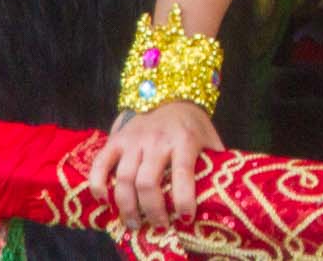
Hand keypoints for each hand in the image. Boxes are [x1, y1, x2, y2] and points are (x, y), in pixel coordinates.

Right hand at [88, 100, 220, 229]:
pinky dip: (98, 186)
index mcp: (184, 140)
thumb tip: (223, 192)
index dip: (182, 199)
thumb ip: (215, 163)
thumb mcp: (209, 140)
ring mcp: (134, 139)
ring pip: (124, 178)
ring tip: (134, 223)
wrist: (171, 97)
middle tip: (158, 226)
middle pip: (147, 182)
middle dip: (152, 211)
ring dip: (127, 207)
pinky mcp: (116, 139)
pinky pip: (100, 165)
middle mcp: (157, 139)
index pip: (182, 173)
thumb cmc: (192, 126)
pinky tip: (105, 202)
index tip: (184, 218)